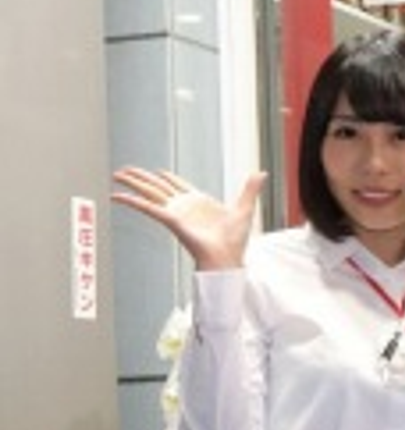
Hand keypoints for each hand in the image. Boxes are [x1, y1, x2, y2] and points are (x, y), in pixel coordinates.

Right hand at [111, 168, 265, 271]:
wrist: (227, 258)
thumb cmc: (234, 242)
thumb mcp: (244, 208)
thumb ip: (250, 189)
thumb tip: (261, 172)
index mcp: (198, 202)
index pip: (178, 185)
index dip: (167, 177)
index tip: (157, 171)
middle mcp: (184, 206)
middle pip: (158, 186)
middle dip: (141, 177)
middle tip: (125, 171)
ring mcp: (175, 213)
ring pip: (149, 193)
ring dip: (132, 184)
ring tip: (117, 176)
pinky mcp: (171, 220)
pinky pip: (148, 208)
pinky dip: (133, 202)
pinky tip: (119, 197)